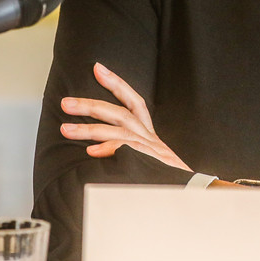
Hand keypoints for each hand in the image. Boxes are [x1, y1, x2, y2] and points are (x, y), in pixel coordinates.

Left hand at [59, 62, 188, 170]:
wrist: (194, 192)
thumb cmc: (166, 179)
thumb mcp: (147, 161)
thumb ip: (122, 153)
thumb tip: (95, 150)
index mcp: (148, 134)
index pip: (134, 101)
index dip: (117, 83)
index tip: (98, 68)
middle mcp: (150, 138)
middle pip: (121, 113)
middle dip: (91, 105)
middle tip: (66, 102)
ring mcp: (149, 150)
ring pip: (119, 130)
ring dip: (90, 129)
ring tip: (65, 129)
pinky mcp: (149, 163)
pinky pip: (126, 152)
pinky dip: (109, 150)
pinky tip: (91, 152)